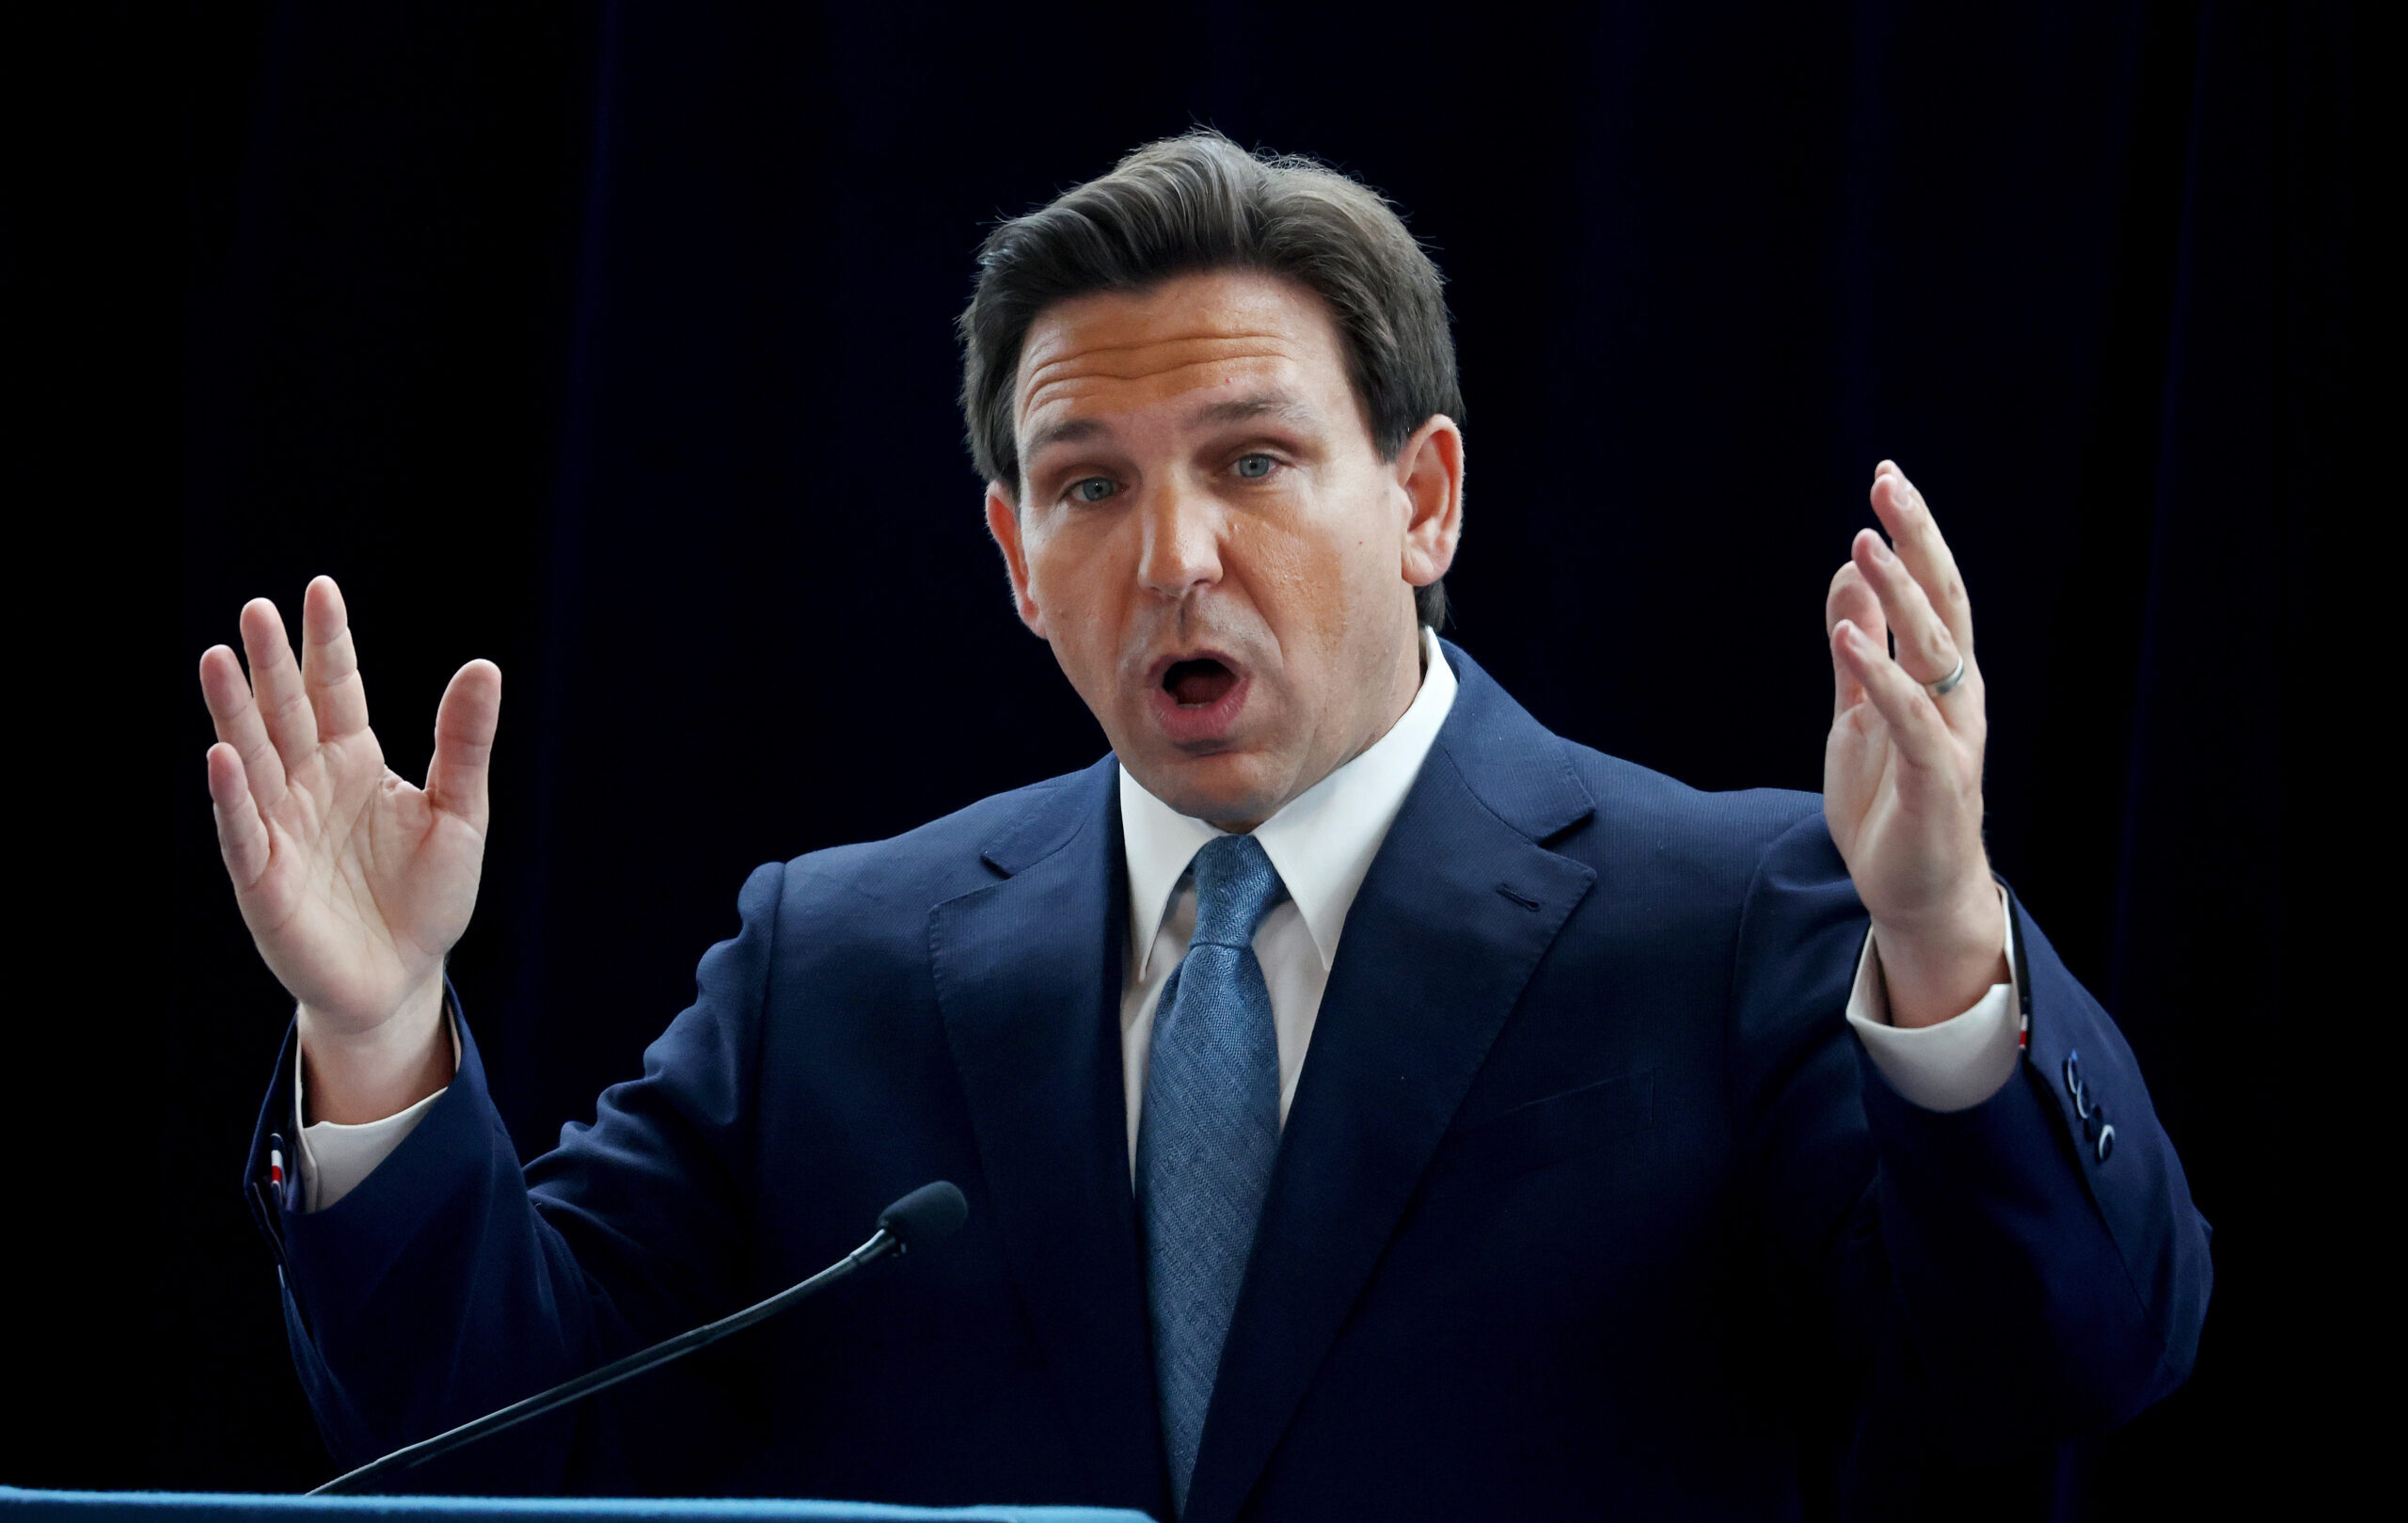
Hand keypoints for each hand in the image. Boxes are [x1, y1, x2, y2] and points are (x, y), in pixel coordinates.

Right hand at [200, 576, 498, 1119]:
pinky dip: (232, 795)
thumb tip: (483, 665)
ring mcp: (281, 828)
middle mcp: (309, 785)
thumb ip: (463, 743)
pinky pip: (244, 831)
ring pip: (253, 759)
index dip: (327, 643)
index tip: (318, 589)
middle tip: (255, 610)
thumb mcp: (461, 813)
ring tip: (217, 659)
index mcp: (355, 762)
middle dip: (270, 664)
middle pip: (286, 713)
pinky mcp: (264, 879)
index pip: (337, 690)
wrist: (403, 978)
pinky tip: (220, 757)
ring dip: (234, 713)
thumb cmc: (428, 896)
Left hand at [1824, 463, 2005, 1026]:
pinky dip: (1883, 675)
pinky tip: (1850, 635)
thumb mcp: (1859, 712)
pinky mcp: (1937, 779)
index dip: (1914, 535)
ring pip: (1934, 651)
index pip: (1934, 590)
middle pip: (1945, 604)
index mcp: (1941, 676)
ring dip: (1899, 595)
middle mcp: (1956, 696)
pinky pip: (1912, 718)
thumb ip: (1856, 650)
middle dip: (1917, 542)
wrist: (1910, 889)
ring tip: (1865, 544)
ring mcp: (1951, 737)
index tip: (1887, 478)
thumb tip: (1851, 576)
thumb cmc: (1890, 800)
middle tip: (1888, 484)